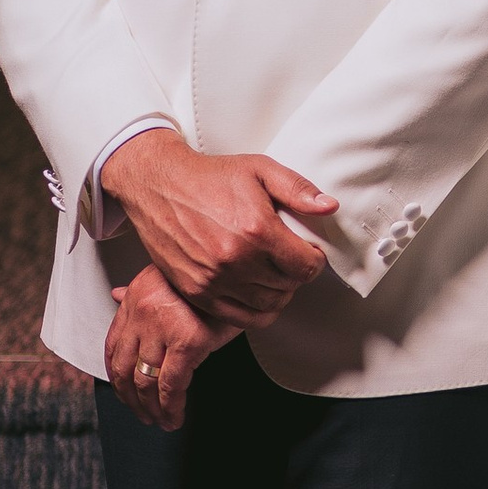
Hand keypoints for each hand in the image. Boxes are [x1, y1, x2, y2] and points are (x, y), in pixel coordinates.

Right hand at [99, 128, 334, 323]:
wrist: (158, 185)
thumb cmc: (208, 177)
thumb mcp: (259, 169)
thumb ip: (298, 190)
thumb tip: (329, 207)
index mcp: (256, 230)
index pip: (306, 266)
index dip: (314, 259)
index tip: (308, 251)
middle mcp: (236, 260)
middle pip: (289, 287)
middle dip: (296, 274)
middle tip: (290, 260)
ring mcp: (214, 280)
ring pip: (267, 306)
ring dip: (278, 293)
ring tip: (273, 274)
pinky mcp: (196, 292)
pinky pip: (239, 319)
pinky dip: (255, 311)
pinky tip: (255, 291)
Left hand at [104, 270, 224, 430]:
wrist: (235, 268)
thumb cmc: (205, 275)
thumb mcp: (164, 275)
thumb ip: (138, 291)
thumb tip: (118, 295)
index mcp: (136, 299)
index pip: (113, 345)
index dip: (115, 376)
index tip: (123, 392)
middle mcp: (143, 313)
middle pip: (125, 368)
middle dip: (131, 399)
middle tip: (142, 414)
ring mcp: (163, 328)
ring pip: (146, 381)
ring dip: (151, 408)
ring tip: (161, 421)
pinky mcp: (188, 342)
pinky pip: (172, 385)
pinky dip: (171, 407)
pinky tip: (175, 416)